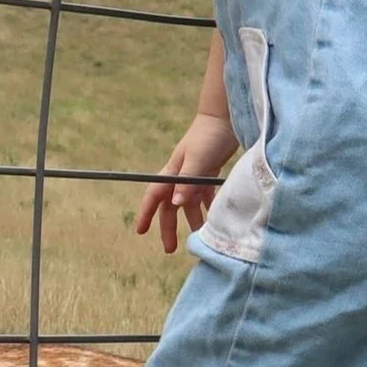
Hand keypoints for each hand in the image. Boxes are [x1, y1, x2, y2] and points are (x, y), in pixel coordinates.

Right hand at [136, 110, 237, 250]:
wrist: (226, 117)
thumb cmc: (209, 135)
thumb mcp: (199, 159)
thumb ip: (188, 181)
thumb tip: (175, 204)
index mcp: (173, 172)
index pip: (154, 195)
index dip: (146, 214)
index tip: (140, 232)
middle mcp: (181, 175)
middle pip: (170, 205)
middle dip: (168, 227)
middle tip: (170, 249)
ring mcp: (195, 173)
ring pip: (189, 202)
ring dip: (192, 219)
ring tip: (199, 237)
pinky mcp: (209, 171)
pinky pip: (205, 194)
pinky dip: (209, 206)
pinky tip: (215, 217)